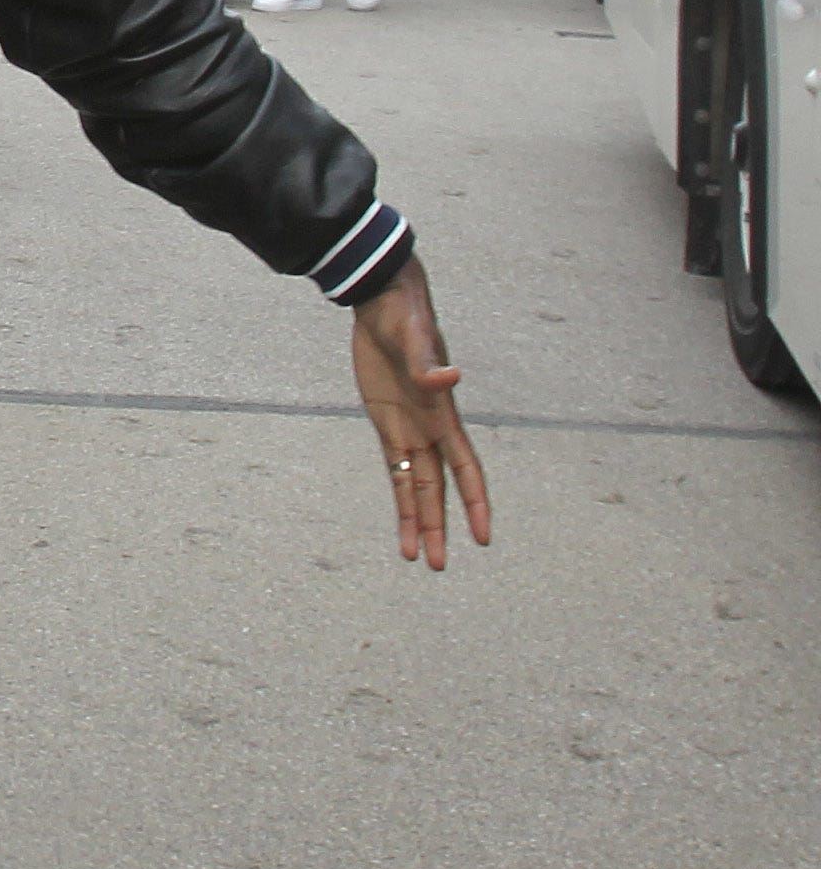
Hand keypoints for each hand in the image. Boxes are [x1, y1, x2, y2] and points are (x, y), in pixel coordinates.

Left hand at [348, 256, 491, 570]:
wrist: (384, 302)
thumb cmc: (405, 317)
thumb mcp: (414, 338)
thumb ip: (428, 363)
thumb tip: (448, 377)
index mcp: (443, 416)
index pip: (465, 470)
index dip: (475, 503)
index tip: (484, 538)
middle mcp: (431, 429)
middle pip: (437, 491)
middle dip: (439, 527)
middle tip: (439, 567)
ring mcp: (409, 428)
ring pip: (416, 487)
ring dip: (418, 522)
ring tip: (419, 559)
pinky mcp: (387, 423)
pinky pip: (394, 468)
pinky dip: (398, 496)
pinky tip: (401, 523)